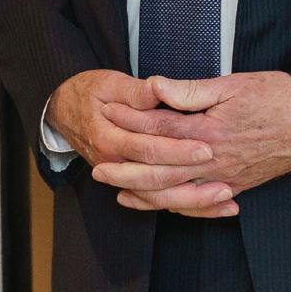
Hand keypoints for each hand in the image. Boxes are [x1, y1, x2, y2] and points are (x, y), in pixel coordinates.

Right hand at [48, 69, 235, 216]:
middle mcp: (114, 164)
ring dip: (194, 201)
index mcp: (109, 138)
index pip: (148, 148)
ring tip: (227, 199)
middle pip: (157, 179)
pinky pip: (159, 201)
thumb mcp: (109, 84)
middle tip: (226, 180)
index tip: (208, 146)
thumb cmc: (89, 93)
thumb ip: (136, 92)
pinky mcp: (130, 181)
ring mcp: (122, 176)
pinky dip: (187, 207)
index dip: (178, 149)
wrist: (63, 111)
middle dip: (193, 181)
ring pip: (159, 198)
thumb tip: (157, 88)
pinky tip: (215, 207)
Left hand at [92, 72, 290, 210]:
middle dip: (126, 171)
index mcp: (208, 132)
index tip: (106, 115)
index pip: (158, 130)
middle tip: (97, 169)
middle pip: (160, 172)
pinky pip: (201, 205)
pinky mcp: (238, 186)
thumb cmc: (278, 96)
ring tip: (120, 193)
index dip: (129, 123)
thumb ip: (191, 91)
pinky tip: (162, 206)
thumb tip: (155, 87)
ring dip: (146, 196)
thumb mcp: (234, 84)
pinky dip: (178, 208)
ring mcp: (226, 178)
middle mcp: (214, 161)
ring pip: (177, 195)